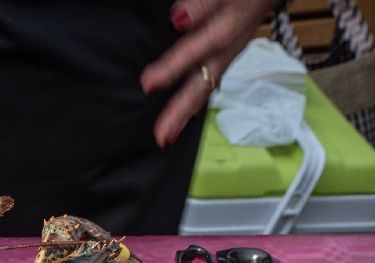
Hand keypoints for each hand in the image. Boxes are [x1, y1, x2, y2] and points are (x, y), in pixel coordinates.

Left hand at [140, 0, 278, 147]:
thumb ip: (202, 5)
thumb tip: (179, 19)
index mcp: (221, 33)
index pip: (191, 52)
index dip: (170, 69)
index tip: (148, 85)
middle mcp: (224, 52)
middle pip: (200, 86)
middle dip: (180, 112)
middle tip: (162, 137)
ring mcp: (226, 59)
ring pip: (204, 91)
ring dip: (186, 115)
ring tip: (168, 137)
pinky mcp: (225, 61)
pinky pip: (210, 87)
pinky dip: (198, 104)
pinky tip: (189, 116)